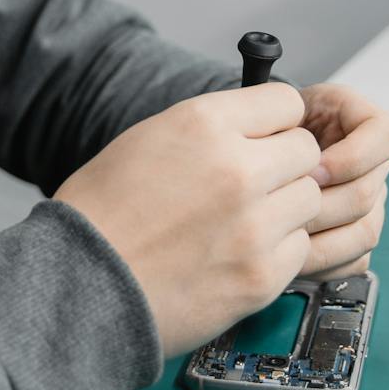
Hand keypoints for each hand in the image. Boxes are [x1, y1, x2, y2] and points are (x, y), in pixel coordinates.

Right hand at [53, 82, 323, 356]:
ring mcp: (254, 225)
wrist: (79, 288)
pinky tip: (240, 254)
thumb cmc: (101, 215)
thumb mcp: (147, 138)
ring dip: (285, 209)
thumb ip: (211, 128)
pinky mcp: (261, 276)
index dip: (276, 122)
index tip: (268, 138)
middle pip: (306, 151)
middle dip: (286, 165)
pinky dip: (278, 252)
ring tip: (243, 223)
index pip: (285, 102)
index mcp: (204, 123)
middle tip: (255, 185)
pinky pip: (299, 249)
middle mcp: (237, 168)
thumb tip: (257, 127)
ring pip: (309, 200)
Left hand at [292, 81, 388, 279]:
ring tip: (280, 232)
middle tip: (278, 205)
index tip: (311, 165)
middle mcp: (377, 165)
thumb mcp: (281, 108)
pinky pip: (355, 260)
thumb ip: (292, 119)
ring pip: (365, 232)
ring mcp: (374, 204)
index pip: (387, 137)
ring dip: (319, 236)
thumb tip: (305, 168)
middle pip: (366, 193)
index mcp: (366, 123)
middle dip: (318, 203)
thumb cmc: (274, 126)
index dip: (350, 158)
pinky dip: (322, 262)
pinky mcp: (359, 237)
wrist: (264, 152)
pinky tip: (291, 254)